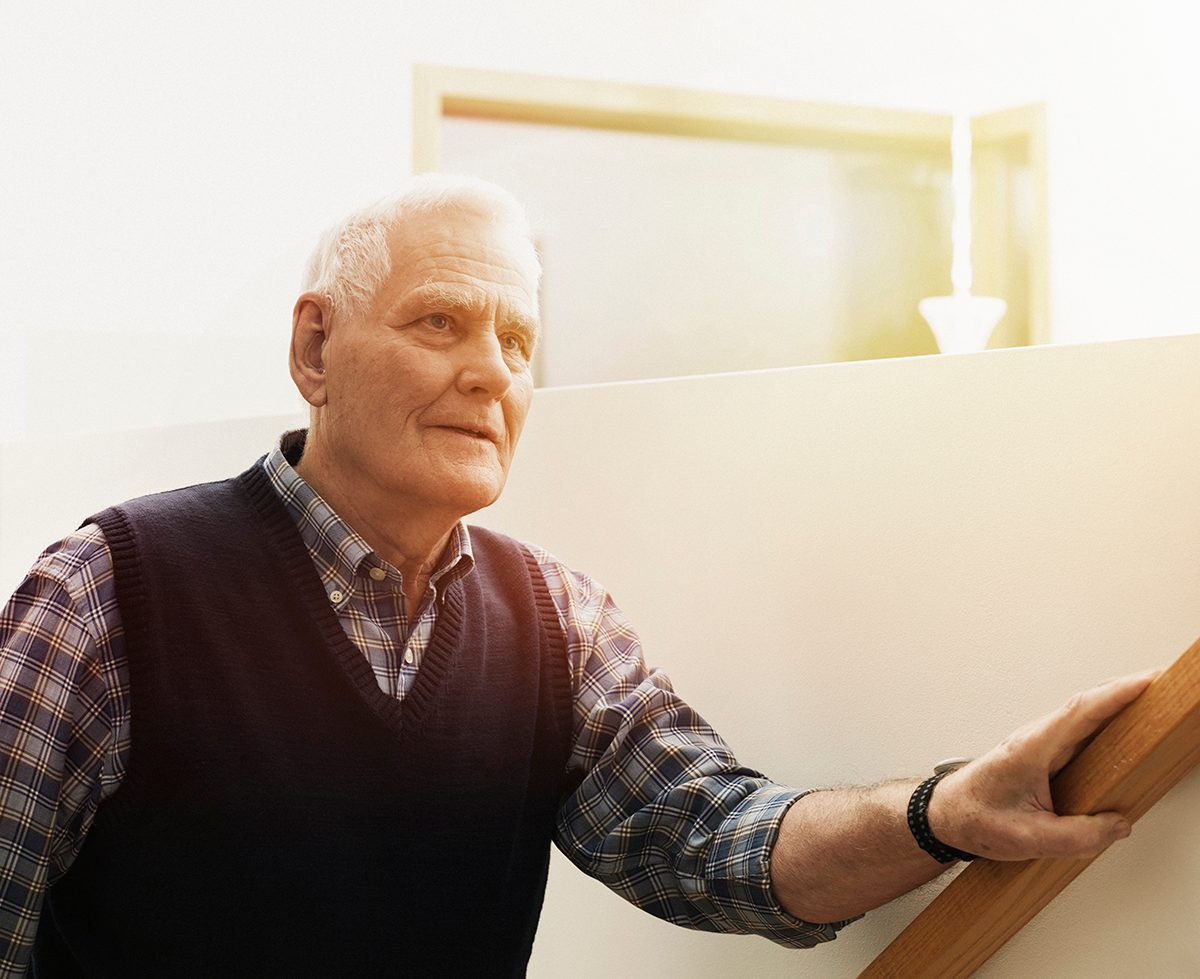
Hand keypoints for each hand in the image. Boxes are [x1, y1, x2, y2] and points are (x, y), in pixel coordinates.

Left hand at [927, 670, 1157, 860]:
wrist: (944, 815)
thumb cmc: (974, 818)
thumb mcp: (1028, 839)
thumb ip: (1077, 837)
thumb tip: (1118, 825)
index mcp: (1032, 748)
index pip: (1080, 711)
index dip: (1116, 694)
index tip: (1148, 682)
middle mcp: (1037, 739)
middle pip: (1089, 706)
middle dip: (1128, 691)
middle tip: (1164, 685)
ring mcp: (1041, 744)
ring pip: (1086, 717)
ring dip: (1119, 705)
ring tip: (1155, 702)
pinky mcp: (1045, 756)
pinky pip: (1082, 734)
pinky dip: (1107, 724)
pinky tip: (1126, 731)